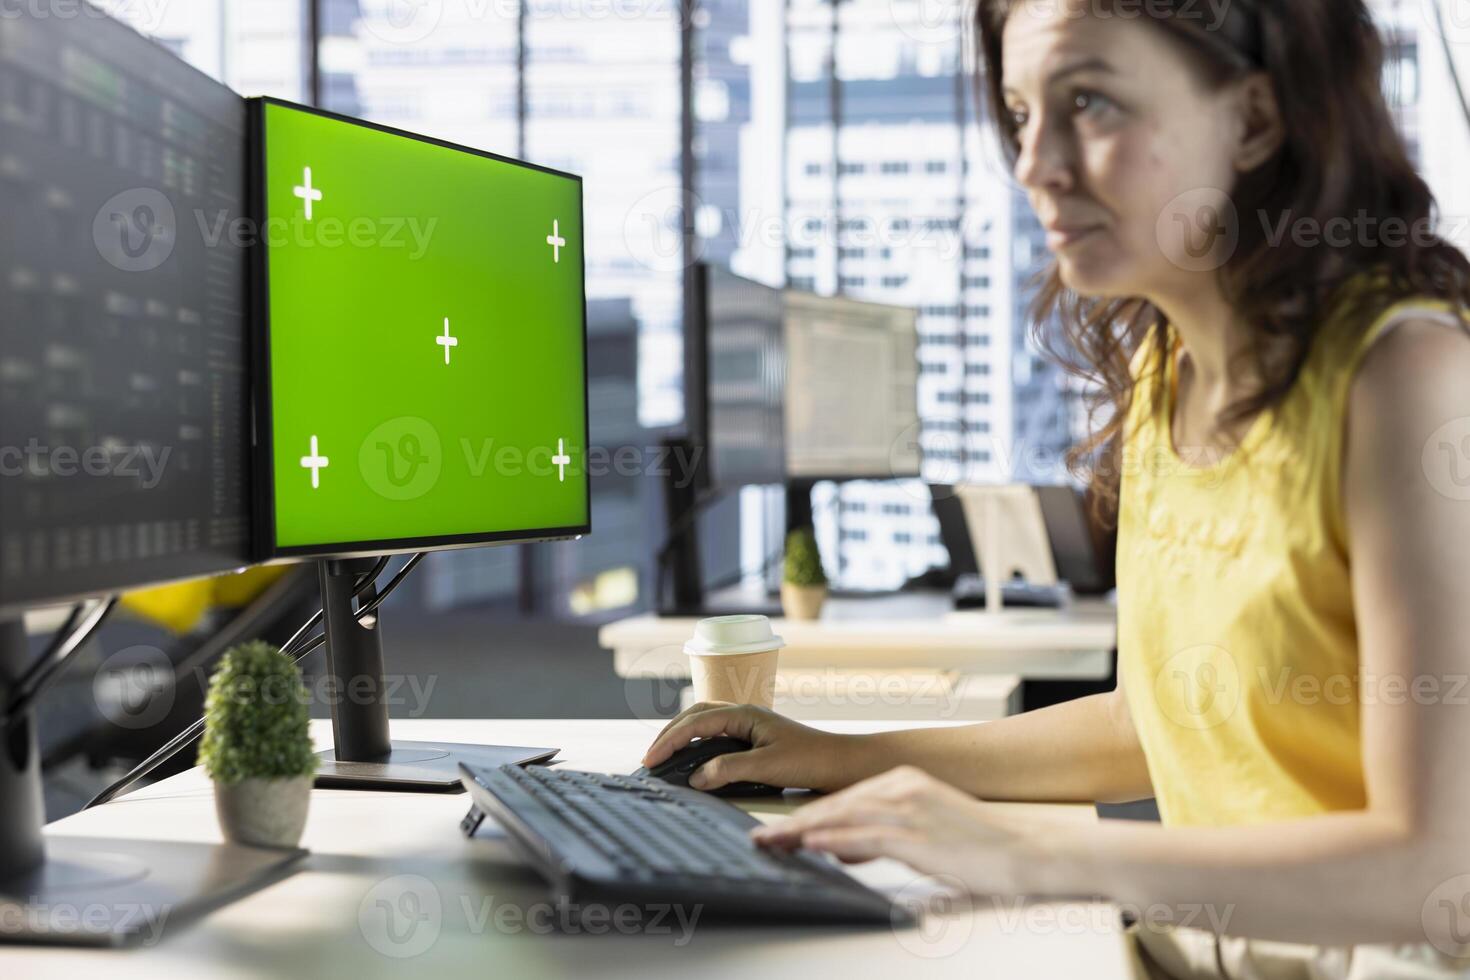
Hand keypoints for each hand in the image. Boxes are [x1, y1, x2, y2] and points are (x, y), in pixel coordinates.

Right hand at [640, 702, 864, 791]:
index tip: (652, 759)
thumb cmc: (811, 760)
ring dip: (682, 736)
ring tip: (664, 756)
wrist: (842, 763)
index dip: (671, 740)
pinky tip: (692, 759)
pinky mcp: (754, 739)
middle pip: (696, 715)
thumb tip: (696, 778)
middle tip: (650, 757)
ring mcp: (749, 725)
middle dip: (670, 734)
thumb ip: (729, 770)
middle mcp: (745, 714)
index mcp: (745, 713)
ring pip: (705, 722)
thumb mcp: (767, 767)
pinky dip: (698, 744)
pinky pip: (716, 735)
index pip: (697, 722)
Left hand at [750, 765, 1040, 894]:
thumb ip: (879, 835)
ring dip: (802, 832)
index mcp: (903, 780)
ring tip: (772, 843)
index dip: (805, 815)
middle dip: (793, 824)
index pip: (841, 798)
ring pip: (843, 817)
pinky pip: (867, 835)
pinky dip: (835, 839)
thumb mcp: (922, 832)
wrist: (1025, 850)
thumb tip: (840, 846)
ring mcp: (911, 808)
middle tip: (761, 838)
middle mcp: (903, 787)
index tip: (776, 829)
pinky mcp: (919, 833)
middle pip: (834, 805)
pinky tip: (811, 845)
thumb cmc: (979, 846)